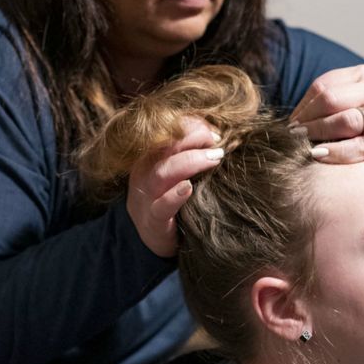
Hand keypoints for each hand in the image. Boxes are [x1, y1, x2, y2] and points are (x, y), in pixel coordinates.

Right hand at [126, 117, 223, 257]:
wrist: (151, 237)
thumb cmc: (169, 198)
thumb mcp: (174, 172)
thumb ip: (189, 154)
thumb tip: (219, 135)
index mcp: (149, 157)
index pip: (166, 132)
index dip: (189, 126)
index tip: (213, 129)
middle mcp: (144, 173)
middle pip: (164, 146)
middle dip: (193, 138)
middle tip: (218, 141)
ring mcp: (147, 197)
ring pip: (162, 173)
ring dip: (190, 161)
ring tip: (215, 158)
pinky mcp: (153, 220)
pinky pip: (161, 207)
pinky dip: (174, 196)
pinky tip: (188, 188)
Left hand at [289, 65, 363, 177]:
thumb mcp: (355, 100)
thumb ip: (329, 102)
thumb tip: (292, 120)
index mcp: (363, 75)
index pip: (323, 86)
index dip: (302, 107)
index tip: (291, 123)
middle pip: (330, 100)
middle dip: (307, 120)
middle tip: (292, 135)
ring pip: (344, 121)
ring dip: (317, 134)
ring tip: (302, 145)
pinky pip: (357, 147)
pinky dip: (334, 152)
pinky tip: (319, 155)